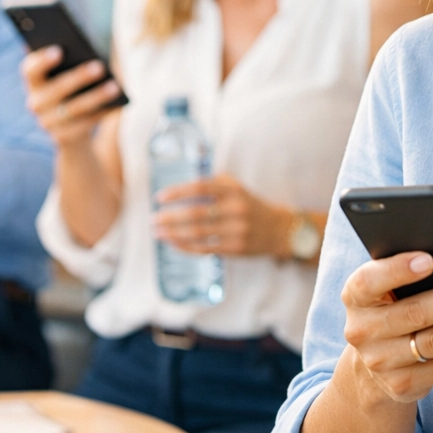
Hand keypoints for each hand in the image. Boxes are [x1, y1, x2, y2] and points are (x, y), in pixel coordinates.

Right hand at [21, 46, 122, 148]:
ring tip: (115, 86)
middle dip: (78, 77)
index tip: (59, 50)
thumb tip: (93, 55)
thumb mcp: (69, 75)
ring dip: (96, 97)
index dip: (42, 60)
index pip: (30, 69)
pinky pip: (83, 125)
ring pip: (73, 109)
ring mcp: (46, 122)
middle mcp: (35, 102)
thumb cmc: (73, 90)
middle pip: (56, 89)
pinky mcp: (62, 137)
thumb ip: (73, 61)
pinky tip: (116, 105)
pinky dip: (101, 113)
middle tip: (99, 66)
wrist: (70, 131)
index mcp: (33, 81)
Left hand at [152, 174, 290, 256]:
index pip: (200, 187)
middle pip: (195, 213)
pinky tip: (173, 243)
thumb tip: (180, 188)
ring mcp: (236, 230)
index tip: (159, 197)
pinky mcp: (235, 249)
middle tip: (153, 219)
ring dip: (173, 233)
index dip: (177, 192)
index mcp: (233, 190)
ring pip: (198, 233)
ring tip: (157, 232)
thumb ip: (212, 184)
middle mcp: (236, 209)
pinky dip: (185, 246)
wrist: (279, 229)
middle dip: (170, 217)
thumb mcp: (236, 188)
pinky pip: (204, 248)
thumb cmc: (249, 205)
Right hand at [338, 251, 432, 405]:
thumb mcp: (385, 288)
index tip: (430, 259)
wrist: (373, 362)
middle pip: (414, 313)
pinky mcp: (402, 385)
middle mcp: (362, 331)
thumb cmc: (391, 307)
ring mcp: (381, 362)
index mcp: (355, 297)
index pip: (369, 282)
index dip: (397, 270)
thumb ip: (406, 274)